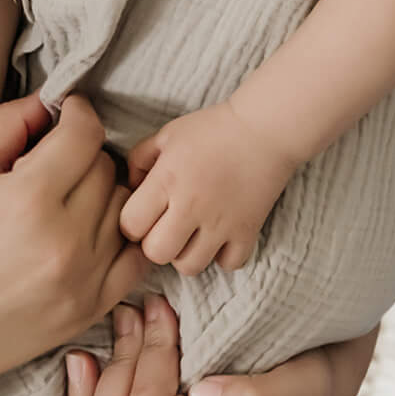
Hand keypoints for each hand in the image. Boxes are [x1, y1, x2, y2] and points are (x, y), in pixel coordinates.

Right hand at [0, 94, 145, 395]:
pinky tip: (90, 230)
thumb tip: (47, 104)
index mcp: (27, 200)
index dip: (75, 113)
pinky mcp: (92, 309)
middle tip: (53, 158)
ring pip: (124, 208)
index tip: (63, 114)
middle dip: (84, 152)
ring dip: (102, 192)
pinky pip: (135, 256)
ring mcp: (85, 280)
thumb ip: (4, 127)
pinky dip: (121, 236)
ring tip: (65, 195)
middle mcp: (66, 240)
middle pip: (107, 169)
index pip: (85, 134)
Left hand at [122, 102, 297, 273]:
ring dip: (186, 254)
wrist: (264, 129)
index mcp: (167, 180)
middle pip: (156, 254)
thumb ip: (139, 160)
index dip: (131, 223)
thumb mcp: (167, 135)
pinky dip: (222, 256)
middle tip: (166, 227)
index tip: (143, 214)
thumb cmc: (212, 129)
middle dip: (155, 244)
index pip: (130, 225)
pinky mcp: (248, 231)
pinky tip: (220, 237)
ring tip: (192, 234)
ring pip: (190, 266)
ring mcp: (221, 223)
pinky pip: (228, 265)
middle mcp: (192, 206)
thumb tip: (131, 187)